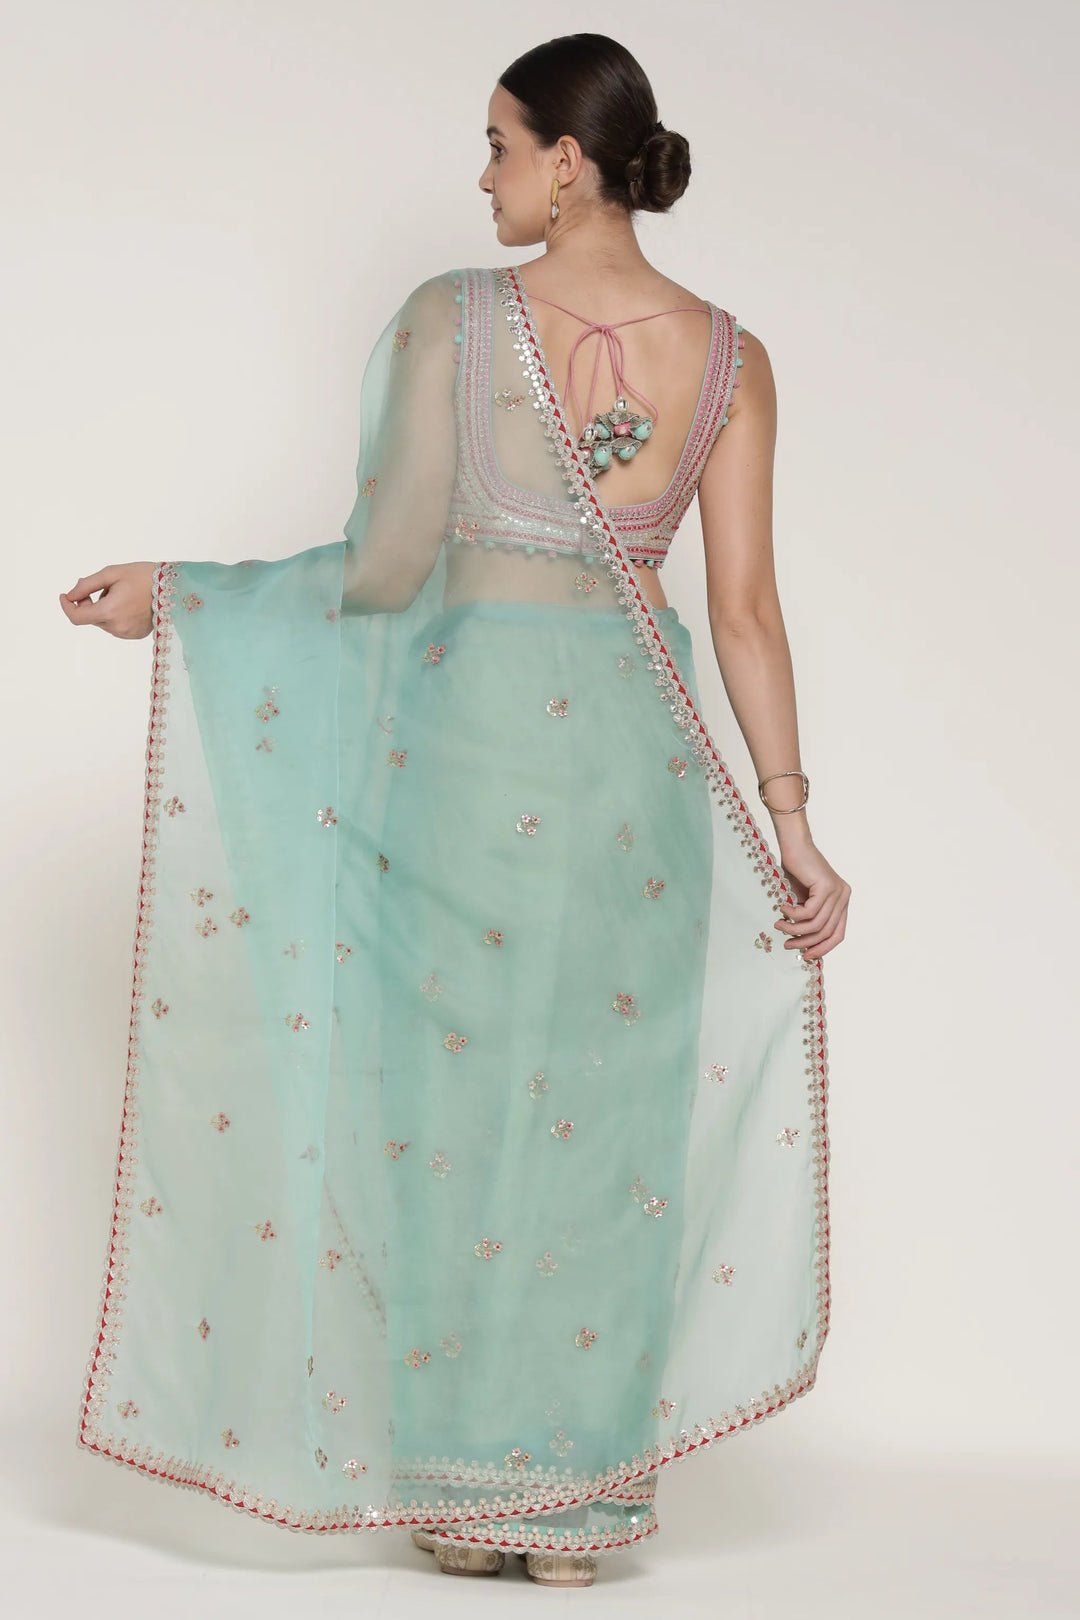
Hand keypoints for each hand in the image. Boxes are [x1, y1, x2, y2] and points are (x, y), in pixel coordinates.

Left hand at [59, 562, 158, 639]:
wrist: (174, 588)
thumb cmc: (143, 576)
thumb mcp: (111, 573)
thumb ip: (86, 585)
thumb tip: (69, 596)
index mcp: (109, 611)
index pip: (76, 617)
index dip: (66, 606)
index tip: (65, 596)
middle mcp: (116, 627)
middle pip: (90, 618)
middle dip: (89, 603)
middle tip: (103, 587)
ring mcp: (126, 633)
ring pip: (103, 622)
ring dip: (104, 609)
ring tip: (122, 594)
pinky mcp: (134, 635)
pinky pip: (115, 626)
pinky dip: (115, 616)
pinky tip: (129, 604)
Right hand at [773, 841, 850, 959]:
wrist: (794, 845)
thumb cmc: (796, 870)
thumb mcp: (804, 900)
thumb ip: (808, 918)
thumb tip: (802, 944)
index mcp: (842, 901)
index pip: (838, 934)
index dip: (823, 948)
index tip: (806, 955)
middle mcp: (844, 897)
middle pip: (828, 932)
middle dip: (806, 942)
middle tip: (788, 944)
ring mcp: (838, 892)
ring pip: (817, 924)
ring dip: (795, 928)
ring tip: (779, 926)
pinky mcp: (827, 887)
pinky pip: (809, 912)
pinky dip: (793, 915)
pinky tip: (782, 908)